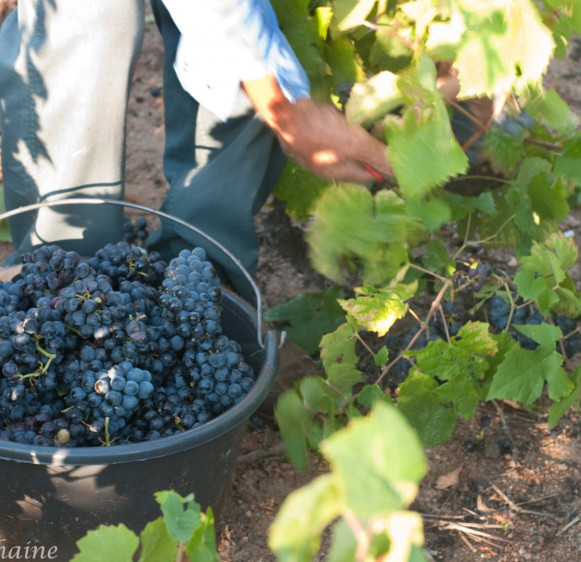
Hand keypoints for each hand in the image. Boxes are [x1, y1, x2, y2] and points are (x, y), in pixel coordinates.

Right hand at [242, 76, 392, 182]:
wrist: (281, 110)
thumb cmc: (318, 130)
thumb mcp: (353, 143)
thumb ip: (376, 155)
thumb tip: (398, 171)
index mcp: (339, 174)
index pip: (370, 176)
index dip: (386, 163)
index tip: (398, 145)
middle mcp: (328, 166)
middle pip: (359, 159)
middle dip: (374, 144)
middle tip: (387, 126)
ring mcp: (318, 150)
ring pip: (347, 144)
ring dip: (360, 131)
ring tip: (372, 116)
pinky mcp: (311, 134)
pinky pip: (335, 132)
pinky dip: (345, 122)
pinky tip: (350, 110)